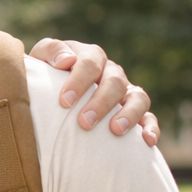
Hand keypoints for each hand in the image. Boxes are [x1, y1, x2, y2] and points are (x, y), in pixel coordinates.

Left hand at [29, 39, 158, 145]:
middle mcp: (111, 72)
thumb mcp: (41, 58)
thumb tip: (66, 60)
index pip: (90, 62)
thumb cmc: (44, 75)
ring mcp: (125, 92)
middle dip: (100, 102)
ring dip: (129, 114)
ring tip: (115, 131)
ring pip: (138, 97)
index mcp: (90, 57)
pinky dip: (151, 127)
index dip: (79, 81)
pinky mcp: (133, 111)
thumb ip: (51, 51)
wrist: (48, 90)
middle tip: (84, 122)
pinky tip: (147, 141)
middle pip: (115, 82)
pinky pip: (149, 118)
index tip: (65, 101)